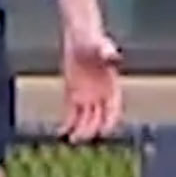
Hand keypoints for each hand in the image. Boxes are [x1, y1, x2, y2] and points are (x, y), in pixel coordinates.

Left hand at [59, 25, 122, 142]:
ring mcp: (87, 96)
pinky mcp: (73, 94)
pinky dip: (67, 122)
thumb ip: (107, 53)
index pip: (114, 110)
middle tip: (81, 138)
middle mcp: (101, 95)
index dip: (110, 121)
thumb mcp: (101, 46)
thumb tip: (114, 57)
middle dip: (91, 129)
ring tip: (71, 140)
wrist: (80, 37)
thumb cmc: (94, 41)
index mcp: (112, 87)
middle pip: (97, 118)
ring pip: (85, 119)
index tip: (104, 131)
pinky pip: (71, 112)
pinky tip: (61, 132)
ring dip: (79, 130)